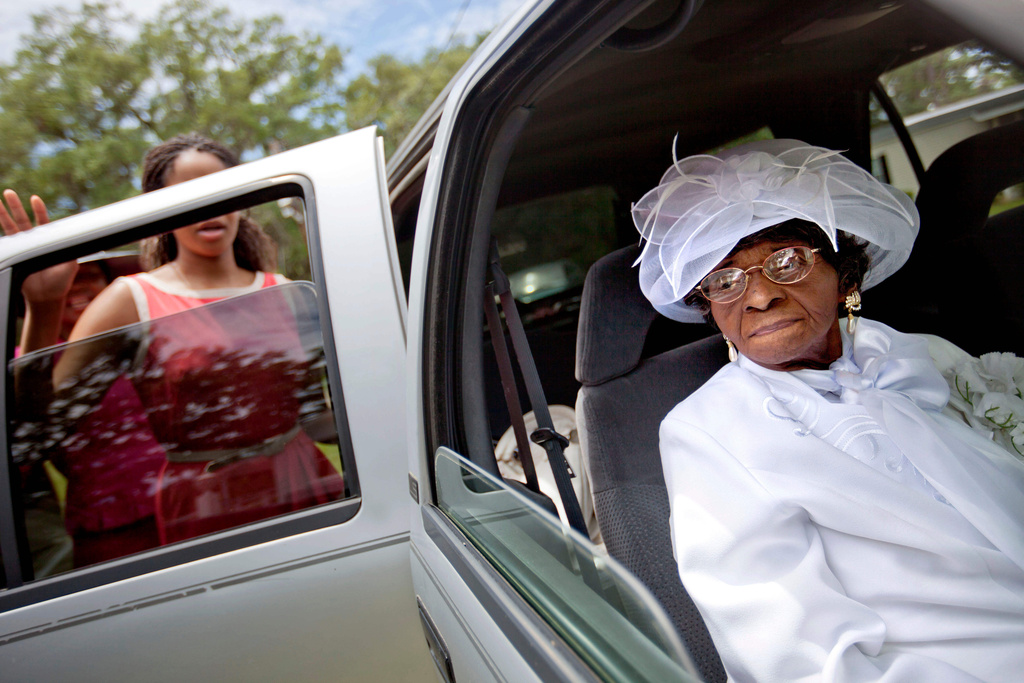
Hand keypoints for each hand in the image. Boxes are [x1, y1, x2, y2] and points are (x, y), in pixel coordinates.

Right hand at [1, 189, 77, 303]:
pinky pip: (7, 242)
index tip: (35, 199)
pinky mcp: (14, 256)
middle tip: (9, 192)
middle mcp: (34, 242)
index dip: (39, 211)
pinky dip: (1, 234)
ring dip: (3, 215)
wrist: (47, 296)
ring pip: (10, 228)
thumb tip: (79, 240)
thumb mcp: (70, 264)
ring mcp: (22, 248)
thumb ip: (71, 251)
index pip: (43, 222)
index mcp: (48, 241)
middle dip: (15, 206)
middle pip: (23, 220)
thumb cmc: (61, 281)